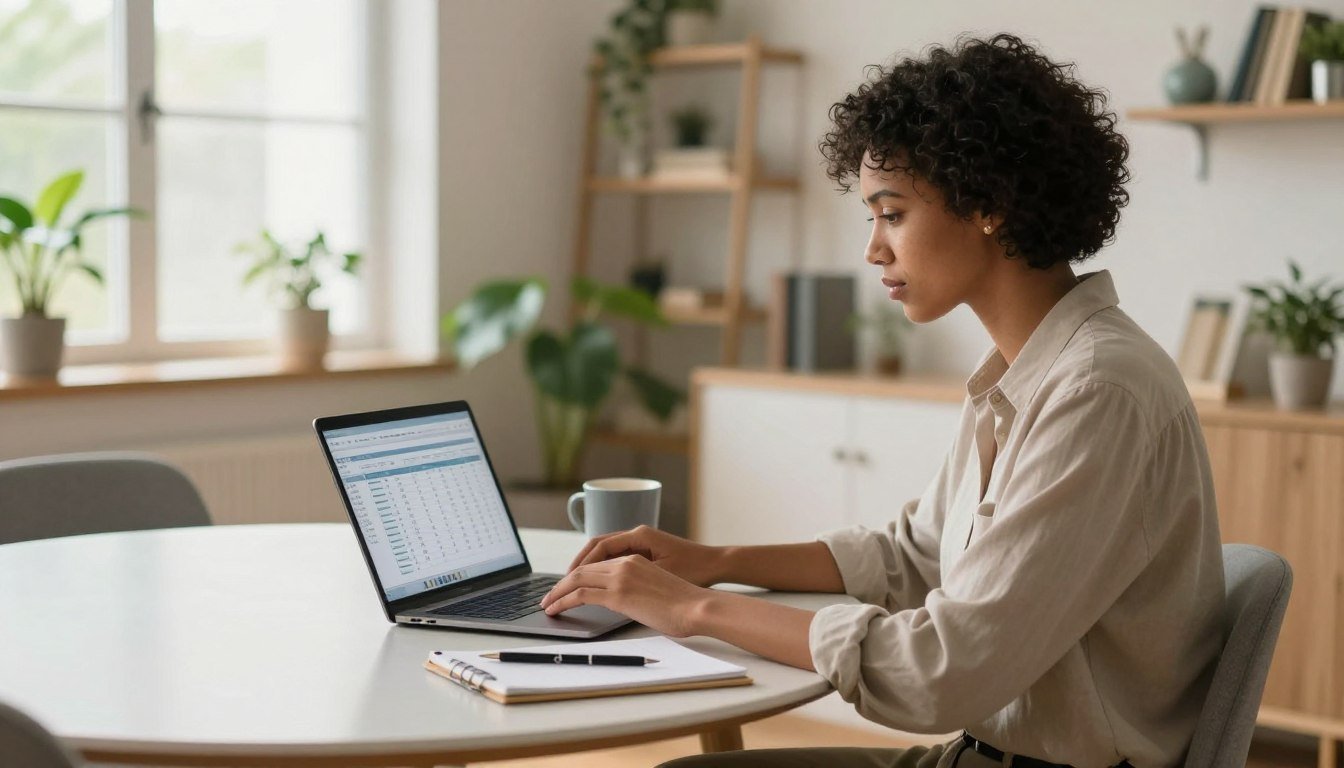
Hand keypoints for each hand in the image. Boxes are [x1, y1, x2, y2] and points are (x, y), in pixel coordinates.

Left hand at [540, 554, 711, 636]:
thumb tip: (623, 604)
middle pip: (582, 568)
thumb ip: (636, 589)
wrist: (697, 606)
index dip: (577, 576)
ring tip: (546, 605)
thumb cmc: (684, 603)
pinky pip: (580, 595)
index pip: (596, 564)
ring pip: (576, 580)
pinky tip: (555, 610)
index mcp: (634, 558)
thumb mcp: (656, 589)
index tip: (566, 588)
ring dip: (557, 593)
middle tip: (549, 597)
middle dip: (560, 584)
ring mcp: (620, 576)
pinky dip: (562, 601)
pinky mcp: (618, 594)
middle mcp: (625, 562)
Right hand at [567, 525, 725, 586]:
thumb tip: (601, 587)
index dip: (579, 565)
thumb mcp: (660, 575)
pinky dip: (602, 569)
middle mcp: (637, 535)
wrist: (717, 565)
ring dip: (587, 569)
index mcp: (639, 535)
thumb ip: (630, 579)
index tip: (565, 581)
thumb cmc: (695, 568)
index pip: (598, 547)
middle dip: (577, 567)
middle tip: (560, 586)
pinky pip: (616, 559)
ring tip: (571, 587)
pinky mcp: (646, 553)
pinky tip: (595, 584)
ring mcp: (641, 543)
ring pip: (605, 553)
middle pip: (597, 548)